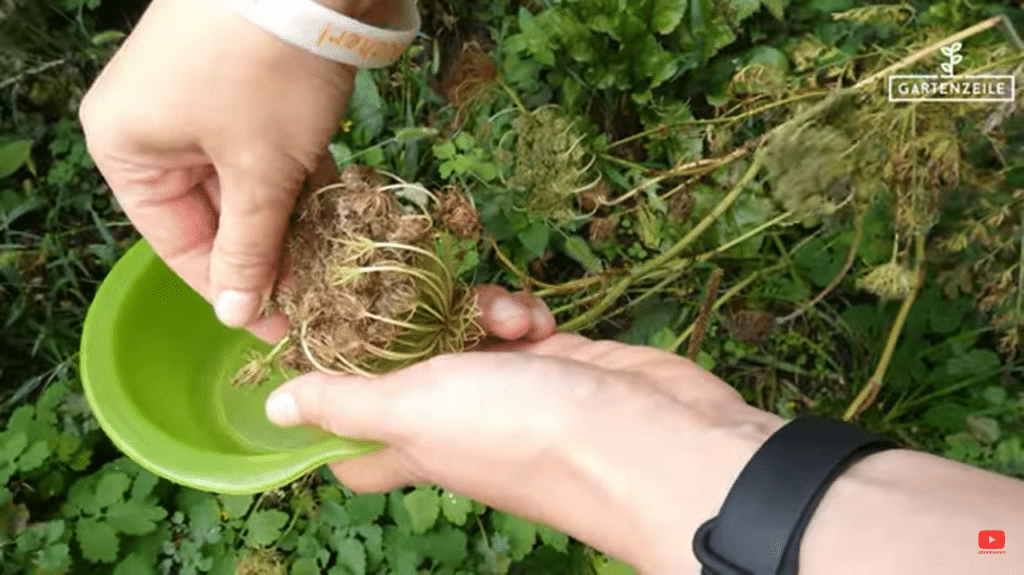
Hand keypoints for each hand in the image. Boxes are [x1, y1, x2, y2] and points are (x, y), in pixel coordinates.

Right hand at [79, 0, 380, 342]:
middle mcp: (150, 125)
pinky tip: (332, 208)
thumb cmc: (266, 75)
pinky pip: (259, 147)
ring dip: (287, 216)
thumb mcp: (260, 172)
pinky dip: (294, 176)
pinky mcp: (239, 82)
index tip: (278, 325)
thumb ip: (250, 248)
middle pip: (211, 213)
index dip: (229, 289)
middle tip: (315, 292)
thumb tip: (236, 316)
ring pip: (241, 181)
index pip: (177, 242)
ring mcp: (194, 99)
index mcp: (127, 148)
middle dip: (267, 251)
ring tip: (331, 257)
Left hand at [265, 286, 784, 573]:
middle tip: (405, 290)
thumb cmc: (522, 431)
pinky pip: (518, 329)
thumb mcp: (417, 410)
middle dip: (407, 328)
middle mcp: (455, 423)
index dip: (326, 404)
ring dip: (474, 314)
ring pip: (464, 338)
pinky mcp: (554, 365)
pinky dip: (521, 315)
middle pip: (406, 370)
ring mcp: (507, 393)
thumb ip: (345, 404)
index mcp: (413, 444)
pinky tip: (535, 319)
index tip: (313, 348)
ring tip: (500, 317)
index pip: (349, 440)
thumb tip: (276, 409)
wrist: (649, 439)